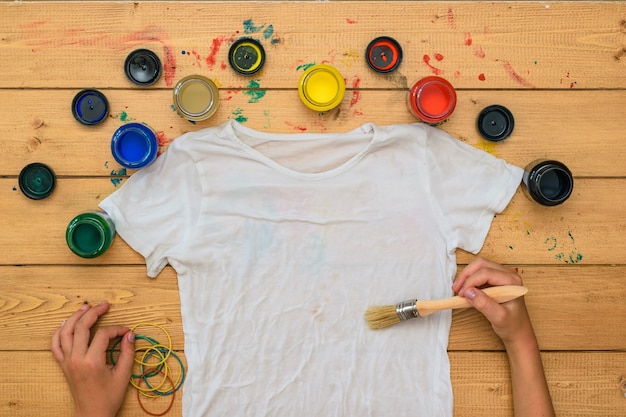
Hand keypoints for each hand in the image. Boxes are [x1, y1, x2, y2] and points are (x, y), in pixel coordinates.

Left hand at [51, 302, 134, 416]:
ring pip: (65, 332)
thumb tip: (130, 335)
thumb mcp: (123, 375)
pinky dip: (59, 332)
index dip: (116, 329)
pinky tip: (66, 323)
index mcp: (92, 362)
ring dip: (74, 317)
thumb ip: (127, 353)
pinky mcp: (63, 365)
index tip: (126, 332)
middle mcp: (76, 359)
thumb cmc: (108, 397)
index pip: (103, 334)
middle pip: (81, 327)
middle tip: (105, 305)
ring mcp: (67, 361)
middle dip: (94, 312)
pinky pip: (55, 344)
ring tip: (85, 307)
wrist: (91, 414)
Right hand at [452, 257, 534, 347]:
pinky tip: (465, 290)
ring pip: (478, 266)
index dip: (471, 281)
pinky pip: (479, 273)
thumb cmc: (512, 325)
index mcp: (512, 281)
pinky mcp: (495, 279)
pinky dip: (469, 280)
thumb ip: (484, 304)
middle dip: (466, 275)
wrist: (518, 331)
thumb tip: (468, 292)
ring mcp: (501, 275)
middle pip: (481, 264)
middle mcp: (508, 274)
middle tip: (456, 289)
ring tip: (458, 290)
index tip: (462, 294)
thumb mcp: (498, 317)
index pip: (486, 273)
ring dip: (466, 276)